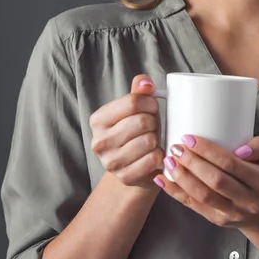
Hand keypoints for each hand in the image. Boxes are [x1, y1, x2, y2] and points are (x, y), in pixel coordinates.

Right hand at [89, 74, 164, 188]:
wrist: (134, 166)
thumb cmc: (137, 132)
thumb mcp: (136, 110)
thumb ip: (139, 93)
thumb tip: (145, 82)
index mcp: (98, 120)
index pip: (133, 102)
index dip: (150, 103)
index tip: (152, 108)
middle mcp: (99, 142)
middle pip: (142, 121)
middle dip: (154, 122)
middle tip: (152, 127)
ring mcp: (110, 162)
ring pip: (149, 140)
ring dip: (156, 139)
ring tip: (151, 141)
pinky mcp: (125, 177)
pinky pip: (153, 159)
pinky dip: (159, 155)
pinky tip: (153, 155)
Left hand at [153, 135, 258, 229]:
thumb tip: (240, 148)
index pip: (230, 164)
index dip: (208, 151)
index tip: (190, 138)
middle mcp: (247, 201)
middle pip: (215, 181)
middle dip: (192, 163)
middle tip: (176, 148)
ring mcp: (231, 214)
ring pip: (202, 196)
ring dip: (182, 177)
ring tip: (168, 160)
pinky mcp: (217, 221)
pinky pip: (193, 206)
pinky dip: (175, 192)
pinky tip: (162, 179)